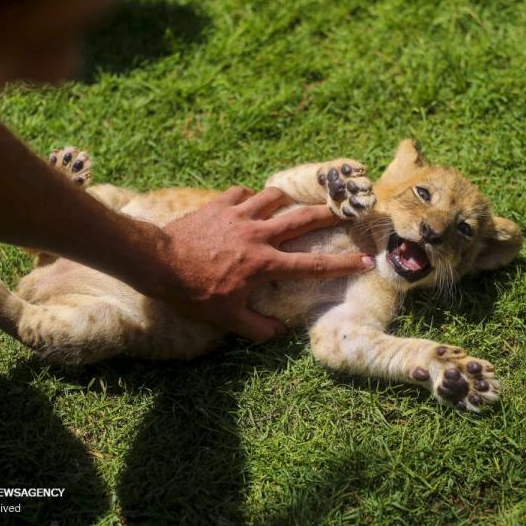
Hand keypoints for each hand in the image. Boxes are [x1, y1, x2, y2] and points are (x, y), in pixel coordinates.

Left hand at [151, 186, 374, 341]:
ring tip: (292, 202)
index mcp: (266, 264)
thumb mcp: (227, 318)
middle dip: (328, 215)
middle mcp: (259, 235)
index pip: (312, 265)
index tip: (366, 260)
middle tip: (347, 209)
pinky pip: (241, 192)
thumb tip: (280, 333)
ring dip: (287, 199)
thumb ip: (258, 328)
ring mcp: (240, 215)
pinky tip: (249, 201)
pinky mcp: (220, 205)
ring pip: (273, 197)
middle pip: (302, 219)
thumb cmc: (194, 293)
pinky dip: (249, 196)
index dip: (342, 264)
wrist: (159, 263)